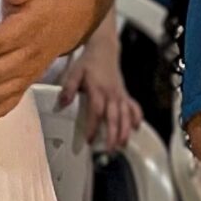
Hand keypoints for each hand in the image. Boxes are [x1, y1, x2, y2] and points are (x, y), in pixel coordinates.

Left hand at [60, 32, 141, 150]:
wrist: (104, 50)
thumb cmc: (88, 63)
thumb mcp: (75, 72)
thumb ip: (69, 87)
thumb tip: (63, 103)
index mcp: (98, 90)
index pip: (97, 112)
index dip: (94, 127)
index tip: (90, 140)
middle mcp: (112, 94)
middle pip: (114, 118)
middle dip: (113, 135)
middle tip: (109, 150)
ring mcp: (120, 94)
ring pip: (126, 116)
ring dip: (126, 131)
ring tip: (122, 145)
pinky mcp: (125, 93)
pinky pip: (134, 107)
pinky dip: (137, 117)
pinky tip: (136, 128)